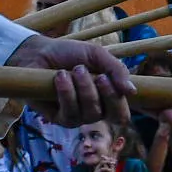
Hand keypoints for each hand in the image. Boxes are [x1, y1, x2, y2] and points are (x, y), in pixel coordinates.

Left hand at [7, 35, 135, 126]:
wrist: (39, 53)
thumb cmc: (69, 54)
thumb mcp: (97, 55)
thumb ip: (117, 70)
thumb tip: (132, 91)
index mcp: (107, 98)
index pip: (122, 113)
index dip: (120, 102)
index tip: (108, 79)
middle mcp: (94, 111)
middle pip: (111, 115)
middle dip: (104, 93)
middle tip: (96, 75)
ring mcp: (77, 117)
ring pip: (91, 113)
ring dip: (84, 88)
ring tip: (74, 70)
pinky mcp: (59, 119)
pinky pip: (70, 113)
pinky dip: (67, 92)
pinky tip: (60, 77)